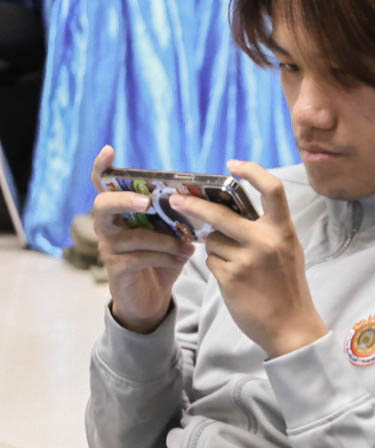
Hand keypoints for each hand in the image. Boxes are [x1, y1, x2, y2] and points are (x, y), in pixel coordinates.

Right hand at [91, 145, 193, 333]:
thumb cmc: (161, 259)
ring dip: (163, 240)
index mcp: (120, 212)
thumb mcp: (170, 234)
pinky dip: (165, 257)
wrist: (151, 298)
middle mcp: (107, 227)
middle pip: (102, 205)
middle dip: (124, 201)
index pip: (103, 184)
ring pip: (131, 236)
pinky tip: (182, 258)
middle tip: (146, 202)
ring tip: (187, 246)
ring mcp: (108, 248)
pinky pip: (139, 258)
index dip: (102, 167)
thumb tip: (200, 200)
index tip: (109, 149)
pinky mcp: (115, 269)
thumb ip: (176, 217)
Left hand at [171, 161, 326, 358]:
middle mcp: (266, 241)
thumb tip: (230, 210)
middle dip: (192, 204)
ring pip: (211, 240)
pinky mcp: (231, 278)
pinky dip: (216, 267)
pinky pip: (211, 262)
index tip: (232, 164)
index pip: (272, 189)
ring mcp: (247, 260)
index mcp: (283, 231)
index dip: (252, 170)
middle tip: (175, 199)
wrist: (292, 327)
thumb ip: (265, 230)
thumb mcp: (286, 252)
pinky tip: (232, 279)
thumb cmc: (287, 288)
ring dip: (213, 248)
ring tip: (233, 264)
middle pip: (219, 212)